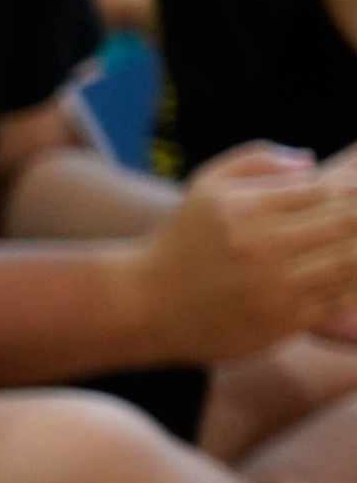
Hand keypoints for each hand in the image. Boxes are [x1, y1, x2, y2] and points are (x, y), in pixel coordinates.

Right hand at [120, 142, 356, 362]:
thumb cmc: (183, 240)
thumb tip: (311, 162)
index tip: (352, 194)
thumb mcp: (205, 186)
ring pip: (350, 262)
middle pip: (346, 223)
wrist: (147, 304)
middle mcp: (262, 246)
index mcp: (245, 208)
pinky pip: (339, 300)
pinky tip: (351, 276)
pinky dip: (354, 286)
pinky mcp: (282, 322)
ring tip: (354, 244)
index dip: (351, 189)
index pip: (325, 190)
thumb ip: (257, 160)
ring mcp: (274, 287)